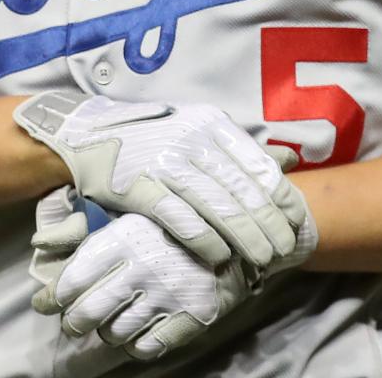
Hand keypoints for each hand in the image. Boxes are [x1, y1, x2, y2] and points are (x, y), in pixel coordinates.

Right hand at [15, 92, 312, 268]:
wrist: (87, 133)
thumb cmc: (149, 134)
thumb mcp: (193, 125)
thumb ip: (235, 146)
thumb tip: (289, 160)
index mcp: (208, 121)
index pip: (257, 164)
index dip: (280, 199)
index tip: (295, 223)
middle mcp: (189, 139)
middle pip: (241, 190)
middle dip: (268, 225)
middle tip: (285, 251)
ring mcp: (164, 163)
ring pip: (218, 208)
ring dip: (245, 239)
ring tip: (263, 260)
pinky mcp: (141, 188)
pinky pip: (183, 221)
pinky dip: (207, 242)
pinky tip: (221, 256)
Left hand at [31, 201, 254, 360]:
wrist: (228, 233)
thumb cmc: (164, 221)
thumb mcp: (124, 212)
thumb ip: (82, 226)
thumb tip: (40, 241)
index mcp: (122, 238)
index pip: (73, 279)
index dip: (53, 297)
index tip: (45, 303)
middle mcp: (141, 268)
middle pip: (89, 312)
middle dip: (73, 322)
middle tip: (72, 322)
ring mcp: (166, 295)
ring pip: (114, 332)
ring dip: (104, 332)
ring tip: (105, 323)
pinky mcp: (189, 317)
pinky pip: (146, 347)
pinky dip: (134, 345)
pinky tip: (134, 332)